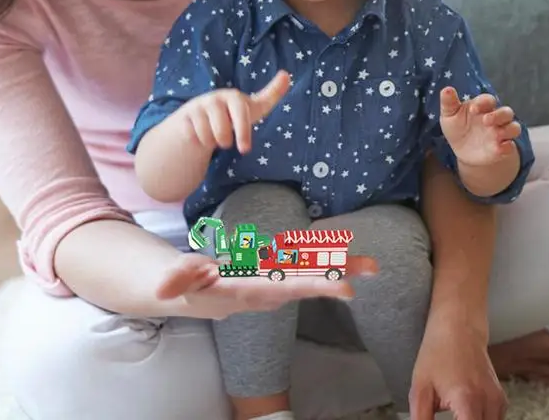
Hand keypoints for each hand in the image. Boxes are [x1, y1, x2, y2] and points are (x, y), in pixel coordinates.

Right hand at [156, 252, 378, 319]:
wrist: (188, 295)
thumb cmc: (184, 285)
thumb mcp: (178, 280)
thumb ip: (179, 278)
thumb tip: (175, 282)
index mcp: (249, 291)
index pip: (286, 288)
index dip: (316, 285)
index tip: (345, 287)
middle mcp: (267, 290)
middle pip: (307, 282)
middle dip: (338, 276)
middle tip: (373, 269)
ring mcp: (272, 282)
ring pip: (309, 273)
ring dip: (339, 267)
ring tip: (372, 264)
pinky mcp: (272, 272)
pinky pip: (302, 265)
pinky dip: (324, 259)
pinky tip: (347, 255)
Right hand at [181, 70, 290, 153]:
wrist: (200, 119)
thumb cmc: (231, 113)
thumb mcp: (252, 107)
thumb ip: (271, 93)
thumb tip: (287, 75)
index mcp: (232, 96)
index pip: (240, 111)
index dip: (243, 131)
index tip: (245, 150)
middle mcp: (213, 99)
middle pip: (222, 131)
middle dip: (226, 141)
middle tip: (230, 144)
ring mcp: (197, 107)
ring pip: (207, 136)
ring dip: (213, 142)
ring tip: (214, 136)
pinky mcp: (183, 118)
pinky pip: (194, 138)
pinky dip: (199, 142)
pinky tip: (200, 135)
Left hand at [410, 318, 506, 419]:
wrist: (458, 326)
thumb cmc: (437, 352)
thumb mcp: (420, 387)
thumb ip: (421, 418)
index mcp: (467, 401)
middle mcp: (489, 404)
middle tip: (446, 417)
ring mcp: (499, 403)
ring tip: (453, 414)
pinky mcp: (501, 401)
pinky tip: (463, 416)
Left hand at [439, 87, 520, 167]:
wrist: (461, 150)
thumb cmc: (457, 127)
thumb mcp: (449, 115)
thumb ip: (449, 102)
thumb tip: (447, 89)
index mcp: (482, 107)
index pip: (488, 100)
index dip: (483, 102)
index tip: (472, 110)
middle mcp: (494, 118)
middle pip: (507, 112)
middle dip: (499, 115)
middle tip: (486, 121)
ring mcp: (500, 133)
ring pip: (514, 127)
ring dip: (508, 130)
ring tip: (496, 134)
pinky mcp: (502, 148)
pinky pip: (511, 146)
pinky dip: (507, 147)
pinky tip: (498, 148)